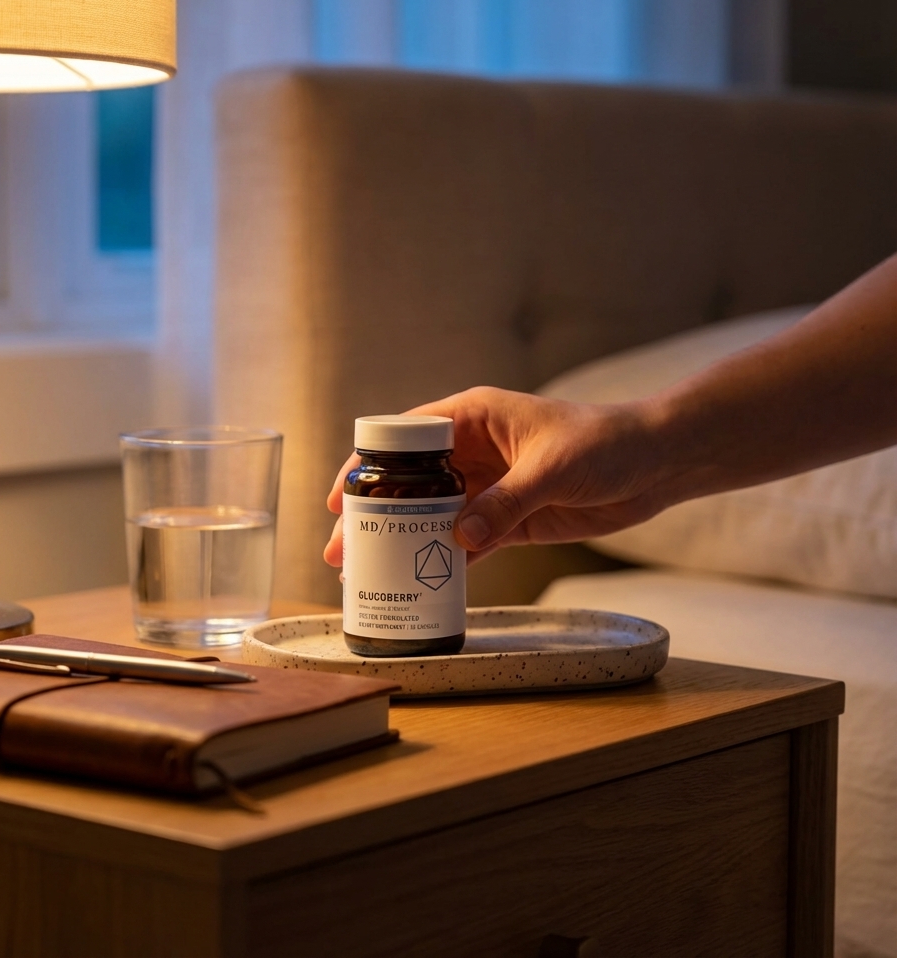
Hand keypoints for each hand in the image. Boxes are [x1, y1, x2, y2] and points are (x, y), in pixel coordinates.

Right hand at [324, 386, 668, 566]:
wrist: (656, 463)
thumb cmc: (606, 441)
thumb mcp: (552, 467)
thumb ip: (506, 503)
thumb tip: (459, 540)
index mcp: (474, 418)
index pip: (406, 438)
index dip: (370, 465)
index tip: (344, 498)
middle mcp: (474, 451)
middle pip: (411, 483)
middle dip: (376, 514)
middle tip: (342, 550)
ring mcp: (490, 487)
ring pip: (433, 516)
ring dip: (403, 542)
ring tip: (368, 572)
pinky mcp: (510, 518)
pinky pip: (468, 542)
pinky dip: (445, 560)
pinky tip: (420, 580)